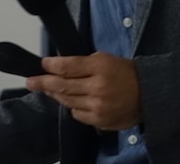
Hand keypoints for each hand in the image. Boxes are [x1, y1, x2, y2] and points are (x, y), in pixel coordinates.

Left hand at [26, 51, 140, 129]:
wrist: (149, 94)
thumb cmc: (126, 73)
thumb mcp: (106, 59)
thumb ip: (83, 63)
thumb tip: (59, 67)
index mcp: (100, 67)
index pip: (68, 66)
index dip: (51, 65)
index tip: (42, 64)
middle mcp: (98, 87)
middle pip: (62, 85)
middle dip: (43, 82)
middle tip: (31, 81)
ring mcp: (98, 106)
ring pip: (67, 101)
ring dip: (56, 94)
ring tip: (49, 89)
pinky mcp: (100, 120)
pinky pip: (77, 114)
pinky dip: (72, 107)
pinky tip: (73, 101)